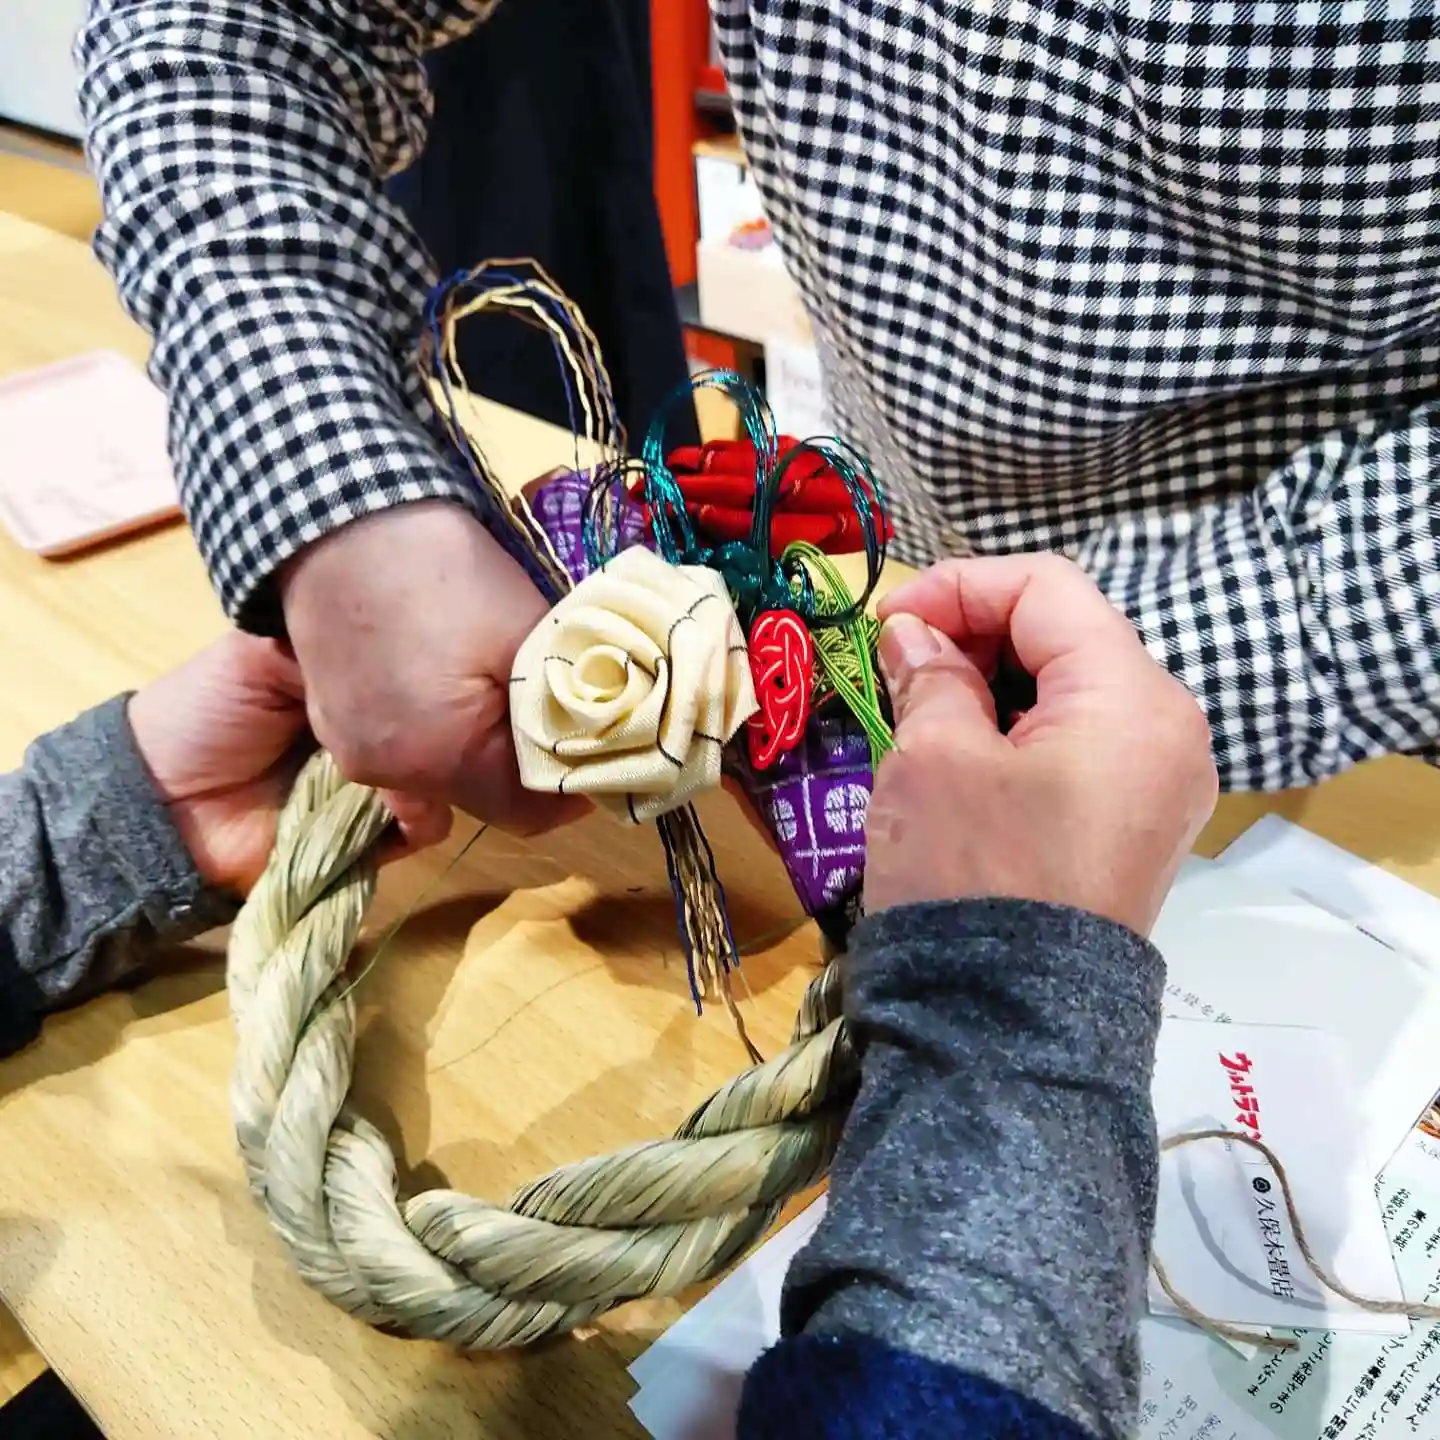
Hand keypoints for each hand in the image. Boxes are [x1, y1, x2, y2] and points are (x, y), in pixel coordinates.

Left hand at [127, 634, 451, 893]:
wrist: (161, 807)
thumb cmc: (201, 717)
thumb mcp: (257, 657)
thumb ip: (328, 651)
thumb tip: (400, 666)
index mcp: (343, 683)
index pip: (404, 667)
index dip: (423, 665)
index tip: (435, 662)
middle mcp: (367, 730)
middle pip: (428, 720)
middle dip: (433, 720)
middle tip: (422, 718)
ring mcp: (375, 784)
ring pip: (434, 771)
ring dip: (427, 770)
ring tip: (405, 767)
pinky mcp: (372, 837)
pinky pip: (423, 826)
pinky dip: (419, 816)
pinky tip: (400, 804)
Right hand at [280, 501, 586, 833]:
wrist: (339, 516)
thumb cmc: (443, 572)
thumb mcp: (526, 638)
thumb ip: (565, 710)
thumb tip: (598, 752)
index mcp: (437, 760)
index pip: (528, 815)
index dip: (574, 789)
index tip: (605, 752)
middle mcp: (384, 771)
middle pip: (481, 794)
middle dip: (527, 761)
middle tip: (560, 707)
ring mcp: (350, 745)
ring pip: (442, 768)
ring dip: (481, 739)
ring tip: (503, 681)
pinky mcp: (333, 716)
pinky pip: (403, 741)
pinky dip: (438, 722)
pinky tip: (450, 673)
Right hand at [866, 555, 1217, 934]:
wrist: (1007, 1029)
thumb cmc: (972, 877)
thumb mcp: (933, 759)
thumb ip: (931, 674)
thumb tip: (917, 636)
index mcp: (1133, 699)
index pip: (1048, 589)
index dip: (960, 585)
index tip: (887, 619)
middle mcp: (1170, 730)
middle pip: (1069, 635)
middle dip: (977, 632)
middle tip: (899, 662)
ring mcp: (1162, 783)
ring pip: (1073, 690)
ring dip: (994, 681)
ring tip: (922, 707)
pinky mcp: (1139, 825)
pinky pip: (1083, 745)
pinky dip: (1021, 729)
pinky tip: (964, 752)